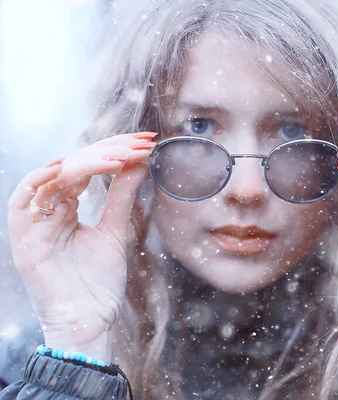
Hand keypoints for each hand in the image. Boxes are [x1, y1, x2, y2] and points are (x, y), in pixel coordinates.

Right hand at [7, 132, 156, 360]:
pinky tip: (69, 166)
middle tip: (139, 143)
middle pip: (71, 166)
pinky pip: (23, 199)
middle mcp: (47, 211)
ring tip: (118, 156)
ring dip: (85, 162)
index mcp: (65, 208)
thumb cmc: (98, 282)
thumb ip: (121, 196)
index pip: (86, 167)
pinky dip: (42, 179)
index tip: (145, 142)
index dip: (113, 151)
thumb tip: (139, 162)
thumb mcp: (114, 230)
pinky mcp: (24, 238)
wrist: (89, 321)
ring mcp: (34, 223)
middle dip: (107, 151)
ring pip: (52, 177)